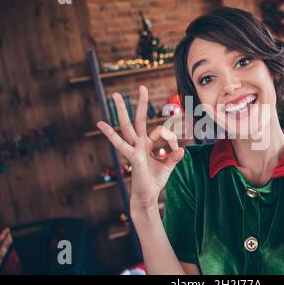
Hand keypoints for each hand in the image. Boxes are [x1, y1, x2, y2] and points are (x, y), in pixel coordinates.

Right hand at [96, 85, 183, 209]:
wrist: (147, 198)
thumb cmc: (154, 181)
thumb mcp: (168, 167)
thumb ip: (174, 157)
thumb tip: (182, 150)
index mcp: (147, 144)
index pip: (160, 131)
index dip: (171, 138)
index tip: (176, 151)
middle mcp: (139, 144)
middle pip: (138, 120)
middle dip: (140, 103)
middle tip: (141, 86)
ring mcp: (134, 149)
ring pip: (127, 126)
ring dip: (121, 110)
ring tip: (114, 95)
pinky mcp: (132, 158)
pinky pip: (123, 144)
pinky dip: (111, 134)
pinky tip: (100, 124)